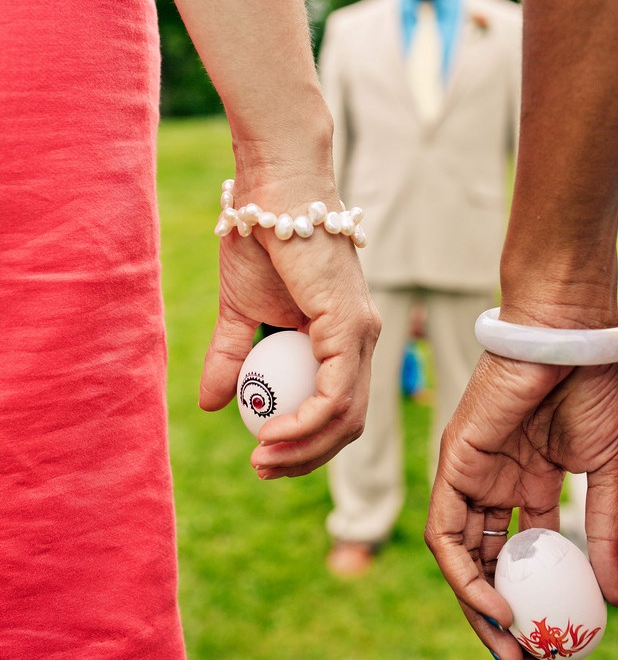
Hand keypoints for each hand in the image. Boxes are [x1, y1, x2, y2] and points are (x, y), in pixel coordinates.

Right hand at [199, 170, 380, 477]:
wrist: (270, 192)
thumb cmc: (259, 238)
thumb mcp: (239, 311)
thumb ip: (232, 356)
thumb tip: (213, 405)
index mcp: (341, 335)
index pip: (336, 405)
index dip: (303, 440)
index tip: (262, 454)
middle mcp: (362, 336)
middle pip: (348, 421)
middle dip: (306, 455)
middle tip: (262, 467)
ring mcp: (361, 332)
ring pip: (347, 416)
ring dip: (304, 447)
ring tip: (262, 455)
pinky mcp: (351, 325)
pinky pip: (336, 394)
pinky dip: (306, 422)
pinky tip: (273, 430)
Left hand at [425, 351, 617, 659]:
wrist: (568, 338)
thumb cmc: (590, 391)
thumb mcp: (603, 472)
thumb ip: (601, 531)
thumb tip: (613, 597)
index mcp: (529, 485)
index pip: (523, 557)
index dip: (537, 602)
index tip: (560, 647)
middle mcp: (495, 485)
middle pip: (488, 566)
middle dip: (506, 621)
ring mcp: (471, 476)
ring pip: (463, 559)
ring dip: (481, 611)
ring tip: (514, 651)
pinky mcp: (453, 464)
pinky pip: (447, 534)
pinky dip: (464, 576)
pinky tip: (495, 607)